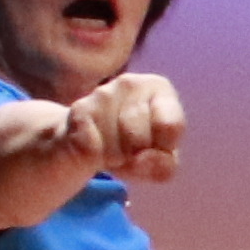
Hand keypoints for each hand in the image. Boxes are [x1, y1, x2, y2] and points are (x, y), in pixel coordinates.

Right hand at [60, 71, 187, 185]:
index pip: (171, 127)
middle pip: (143, 139)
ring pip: (118, 148)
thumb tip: (142, 160)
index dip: (164, 148)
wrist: (78, 145)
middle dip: (136, 155)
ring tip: (110, 148)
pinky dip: (95, 160)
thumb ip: (164, 166)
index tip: (155, 145)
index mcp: (158, 88)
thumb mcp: (157, 161)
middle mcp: (130, 83)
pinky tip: (93, 149)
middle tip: (127, 150)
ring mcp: (102, 94)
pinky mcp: (79, 111)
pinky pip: (95, 151)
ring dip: (115, 160)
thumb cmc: (129, 148)